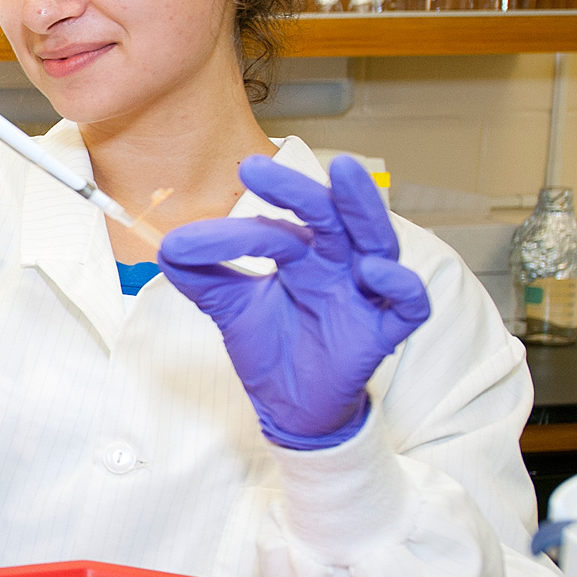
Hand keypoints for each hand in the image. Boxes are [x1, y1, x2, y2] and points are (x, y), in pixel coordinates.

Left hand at [157, 153, 429, 448]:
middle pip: (330, 216)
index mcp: (304, 253)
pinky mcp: (385, 331)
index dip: (233, 233)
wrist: (291, 409)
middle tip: (257, 168)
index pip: (275, 230)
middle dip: (299, 190)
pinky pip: (409, 302)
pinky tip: (373, 270)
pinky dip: (398, 283)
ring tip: (343, 176)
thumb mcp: (231, 309)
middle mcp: (338, 263)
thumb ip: (203, 278)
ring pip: (377, 241)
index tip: (187, 240)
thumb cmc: (272, 349)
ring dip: (363, 207)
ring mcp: (365, 294)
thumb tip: (166, 247)